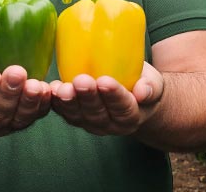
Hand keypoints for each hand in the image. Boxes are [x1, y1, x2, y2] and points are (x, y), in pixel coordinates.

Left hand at [49, 62, 163, 135]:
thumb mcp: (153, 83)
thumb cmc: (142, 84)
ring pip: (78, 116)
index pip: (123, 107)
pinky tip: (51, 89)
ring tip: (62, 88)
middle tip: (81, 81)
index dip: (114, 95)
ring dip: (68, 102)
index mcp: (131, 116)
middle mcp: (110, 125)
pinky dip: (57, 102)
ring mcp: (91, 123)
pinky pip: (65, 112)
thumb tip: (143, 91)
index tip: (106, 81)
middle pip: (97, 113)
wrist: (132, 95)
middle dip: (88, 97)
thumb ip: (150, 87)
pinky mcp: (76, 117)